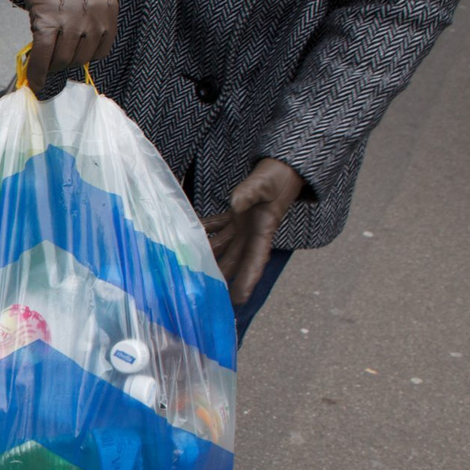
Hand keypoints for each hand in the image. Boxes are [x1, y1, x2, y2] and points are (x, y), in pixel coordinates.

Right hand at [15, 0, 117, 91]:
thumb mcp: (90, 2)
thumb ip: (90, 27)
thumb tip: (71, 61)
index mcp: (108, 11)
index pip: (99, 52)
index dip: (81, 58)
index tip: (68, 57)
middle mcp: (94, 15)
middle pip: (79, 59)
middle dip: (62, 64)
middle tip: (51, 58)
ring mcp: (71, 18)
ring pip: (62, 60)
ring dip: (49, 67)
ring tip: (42, 58)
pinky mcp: (48, 19)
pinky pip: (43, 54)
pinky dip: (37, 71)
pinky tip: (33, 79)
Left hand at [201, 158, 306, 304]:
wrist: (283, 169)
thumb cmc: (278, 177)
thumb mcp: (265, 183)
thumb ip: (250, 193)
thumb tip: (235, 205)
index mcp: (263, 231)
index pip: (255, 261)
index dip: (248, 280)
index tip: (240, 300)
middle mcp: (251, 234)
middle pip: (234, 261)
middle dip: (222, 280)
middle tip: (206, 297)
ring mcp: (242, 227)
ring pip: (222, 247)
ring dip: (207, 258)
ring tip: (189, 272)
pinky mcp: (235, 218)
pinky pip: (216, 227)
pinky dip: (203, 231)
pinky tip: (186, 235)